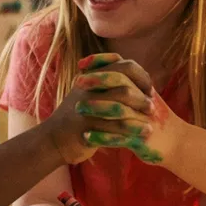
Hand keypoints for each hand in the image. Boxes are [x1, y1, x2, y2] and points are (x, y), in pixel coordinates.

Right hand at [40, 55, 154, 165]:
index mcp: (91, 75)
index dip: (141, 76)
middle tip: (151, 106)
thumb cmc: (77, 115)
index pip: (123, 66)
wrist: (53, 139)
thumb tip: (138, 72)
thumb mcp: (87, 90)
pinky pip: (115, 128)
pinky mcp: (87, 127)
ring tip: (150, 123)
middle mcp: (87, 88)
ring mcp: (86, 108)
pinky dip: (132, 131)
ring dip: (139, 115)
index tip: (149, 88)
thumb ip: (107, 78)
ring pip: (120, 107)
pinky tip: (143, 134)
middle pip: (122, 85)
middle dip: (141, 96)